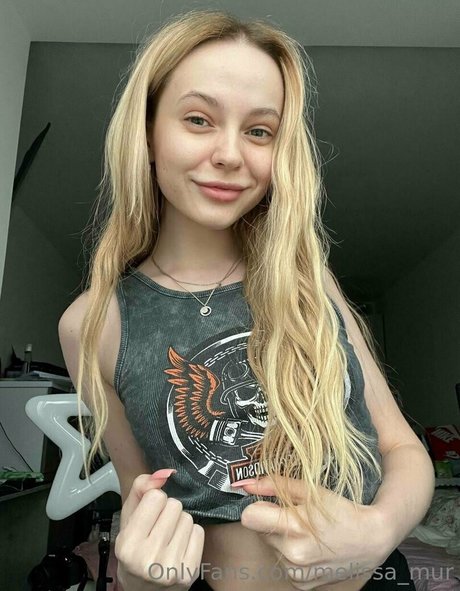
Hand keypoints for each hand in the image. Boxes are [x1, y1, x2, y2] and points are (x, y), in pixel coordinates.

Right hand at [115, 469, 204, 590]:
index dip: (153, 501)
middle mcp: (148, 559)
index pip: (156, 497)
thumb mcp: (128, 517)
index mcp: (128, 545)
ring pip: (187, 518)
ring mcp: (170, 567)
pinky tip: (179, 546)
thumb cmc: (135, 547)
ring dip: (179, 523)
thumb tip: (166, 473)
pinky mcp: (189, 572)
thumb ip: (142, 488)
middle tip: (159, 527)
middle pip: (174, 506)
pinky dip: (191, 534)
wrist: (144, 588)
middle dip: (167, 512)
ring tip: (168, 537)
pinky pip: (199, 531)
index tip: (149, 514)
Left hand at [237, 476, 390, 589]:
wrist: (371, 539)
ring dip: (283, 538)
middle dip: (272, 521)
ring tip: (307, 532)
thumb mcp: (311, 490)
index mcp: (294, 528)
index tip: (269, 504)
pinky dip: (292, 554)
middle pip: (260, 531)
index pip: (249, 517)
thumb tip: (246, 482)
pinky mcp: (301, 584)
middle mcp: (292, 554)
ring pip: (272, 547)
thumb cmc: (343, 510)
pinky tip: (311, 547)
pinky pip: (283, 563)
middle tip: (296, 516)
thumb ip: (275, 484)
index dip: (257, 507)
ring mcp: (297, 572)